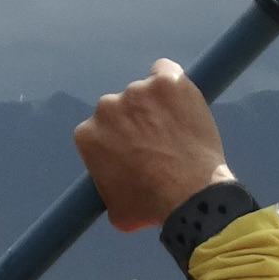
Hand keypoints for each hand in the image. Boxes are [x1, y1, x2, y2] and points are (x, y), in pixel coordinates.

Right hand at [73, 58, 235, 233]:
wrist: (190, 195)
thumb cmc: (151, 207)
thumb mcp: (115, 209)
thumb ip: (108, 189)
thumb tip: (114, 191)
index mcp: (88, 134)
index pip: (100, 129)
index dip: (119, 140)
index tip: (135, 151)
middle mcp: (106, 107)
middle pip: (121, 108)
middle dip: (136, 122)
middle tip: (159, 141)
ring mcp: (137, 91)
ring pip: (145, 91)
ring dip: (157, 106)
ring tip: (178, 131)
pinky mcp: (166, 81)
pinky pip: (165, 71)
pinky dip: (172, 82)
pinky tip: (182, 99)